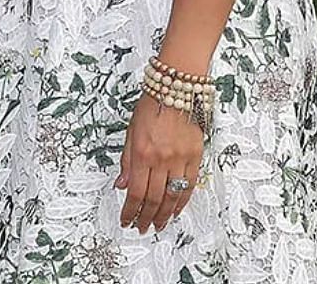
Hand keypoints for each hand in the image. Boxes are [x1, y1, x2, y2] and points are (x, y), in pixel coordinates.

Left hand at [114, 92, 203, 232]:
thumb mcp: (130, 132)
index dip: (130, 211)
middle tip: (142, 228)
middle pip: (153, 198)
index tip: (127, 220)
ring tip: (158, 225)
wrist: (176, 88)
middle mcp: (161, 159)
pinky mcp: (195, 156)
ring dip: (164, 214)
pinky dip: (182, 201)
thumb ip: (126, 161)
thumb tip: (121, 185)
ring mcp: (180, 159)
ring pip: (172, 196)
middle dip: (146, 217)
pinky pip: (189, 185)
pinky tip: (175, 210)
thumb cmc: (151, 106)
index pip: (135, 192)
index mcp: (142, 153)